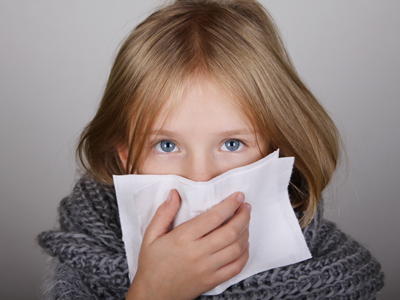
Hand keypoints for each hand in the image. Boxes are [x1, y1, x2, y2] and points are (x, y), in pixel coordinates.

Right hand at [125, 190, 250, 299]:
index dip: (230, 204)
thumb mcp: (150, 235)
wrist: (152, 295)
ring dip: (245, 233)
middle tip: (246, 207)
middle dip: (243, 216)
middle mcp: (197, 253)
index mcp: (182, 238)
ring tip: (245, 223)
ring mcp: (207, 269)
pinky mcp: (212, 281)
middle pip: (230, 232)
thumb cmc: (151, 264)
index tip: (238, 196)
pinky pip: (236, 267)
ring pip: (236, 248)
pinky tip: (244, 245)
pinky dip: (245, 254)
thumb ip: (163, 213)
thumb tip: (174, 193)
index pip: (214, 217)